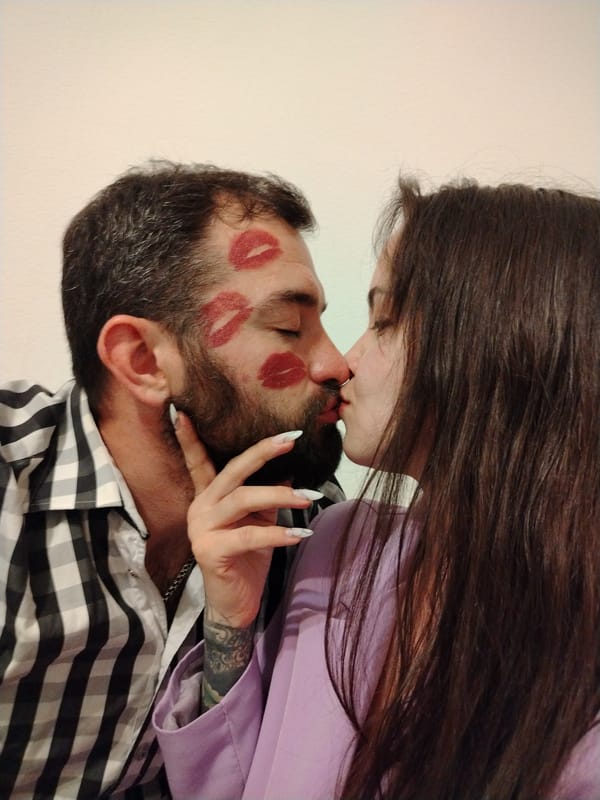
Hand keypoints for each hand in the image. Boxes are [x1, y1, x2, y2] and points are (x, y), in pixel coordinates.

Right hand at [172, 411, 317, 628]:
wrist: (237, 604)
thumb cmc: (248, 558)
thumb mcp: (259, 520)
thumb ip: (268, 494)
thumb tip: (291, 467)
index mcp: (209, 496)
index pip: (198, 461)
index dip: (191, 437)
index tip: (184, 410)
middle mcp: (200, 507)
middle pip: (232, 471)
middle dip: (262, 452)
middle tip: (291, 440)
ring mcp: (201, 528)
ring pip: (242, 499)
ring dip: (280, 496)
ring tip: (311, 498)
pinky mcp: (210, 551)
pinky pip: (249, 535)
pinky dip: (278, 533)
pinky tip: (300, 534)